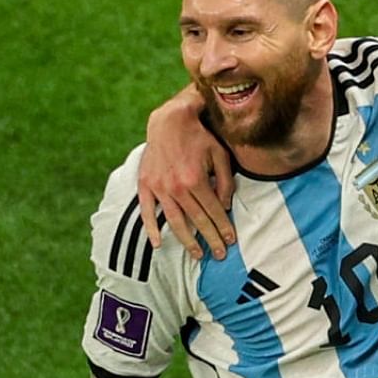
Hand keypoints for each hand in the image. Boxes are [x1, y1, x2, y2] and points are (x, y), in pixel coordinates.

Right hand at [137, 85, 235, 259]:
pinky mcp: (145, 184)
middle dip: (210, 239)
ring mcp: (158, 187)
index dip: (224, 227)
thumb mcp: (220, 156)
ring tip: (197, 255)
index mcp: (196, 180)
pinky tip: (157, 243)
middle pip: (197, 220)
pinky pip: (146, 211)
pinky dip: (151, 228)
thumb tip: (226, 207)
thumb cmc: (200, 138)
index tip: (231, 241)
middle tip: (220, 255)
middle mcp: (176, 187)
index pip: (214, 211)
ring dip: (186, 240)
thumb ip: (225, 182)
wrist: (169, 122)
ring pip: (174, 221)